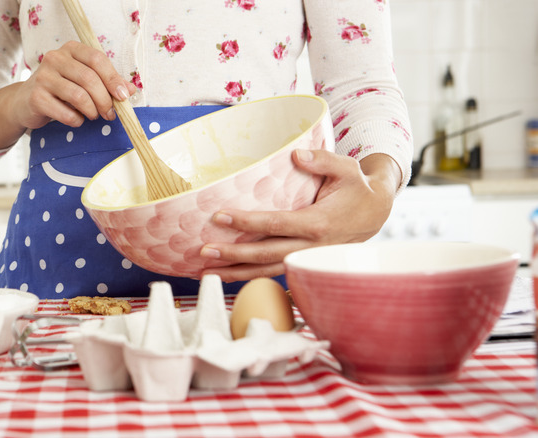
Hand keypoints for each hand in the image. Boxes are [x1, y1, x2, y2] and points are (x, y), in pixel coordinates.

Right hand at [0, 41, 135, 148]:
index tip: (124, 96)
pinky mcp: (36, 97)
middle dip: (104, 100)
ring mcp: (43, 77)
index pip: (97, 59)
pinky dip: (76, 121)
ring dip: (92, 111)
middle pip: (89, 79)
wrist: (26, 102)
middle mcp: (55, 58)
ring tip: (93, 116)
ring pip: (78, 96)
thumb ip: (107, 83)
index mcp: (71, 49)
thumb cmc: (61, 90)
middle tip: (110, 113)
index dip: (113, 79)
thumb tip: (130, 90)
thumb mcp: (84, 81)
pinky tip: (76, 119)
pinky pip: (66, 113)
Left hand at [199, 150, 401, 282]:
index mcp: (318, 223)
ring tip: (207, 272)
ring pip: (268, 270)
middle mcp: (311, 246)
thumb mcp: (346, 168)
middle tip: (203, 252)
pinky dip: (251, 276)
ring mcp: (308, 258)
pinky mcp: (304, 262)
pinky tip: (229, 274)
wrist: (377, 213)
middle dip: (233, 255)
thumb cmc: (357, 188)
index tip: (219, 217)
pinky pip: (275, 272)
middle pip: (266, 254)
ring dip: (237, 273)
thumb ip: (321, 160)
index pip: (275, 224)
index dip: (246, 223)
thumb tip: (296, 156)